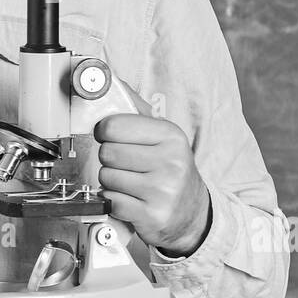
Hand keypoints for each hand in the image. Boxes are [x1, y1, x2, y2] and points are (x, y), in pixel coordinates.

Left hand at [93, 82, 210, 256]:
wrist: (192, 211)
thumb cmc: (170, 168)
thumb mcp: (161, 135)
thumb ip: (134, 108)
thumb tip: (108, 82)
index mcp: (171, 135)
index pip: (113, 126)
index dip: (105, 132)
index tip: (111, 137)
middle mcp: (171, 162)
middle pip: (107, 153)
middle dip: (110, 159)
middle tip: (126, 164)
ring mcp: (163, 191)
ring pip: (107, 178)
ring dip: (112, 182)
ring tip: (131, 182)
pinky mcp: (152, 216)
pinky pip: (111, 202)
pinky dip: (115, 202)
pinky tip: (131, 199)